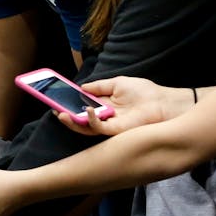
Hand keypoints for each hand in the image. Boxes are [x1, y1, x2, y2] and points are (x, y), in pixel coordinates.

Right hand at [60, 75, 193, 136]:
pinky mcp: (115, 132)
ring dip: (71, 121)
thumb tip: (82, 86)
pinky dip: (90, 120)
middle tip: (53, 107)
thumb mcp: (117, 83)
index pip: (82, 105)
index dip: (69, 102)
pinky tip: (88, 110)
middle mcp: (104, 116)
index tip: (56, 96)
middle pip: (80, 118)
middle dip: (65, 114)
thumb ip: (98, 86)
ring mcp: (109, 125)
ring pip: (85, 128)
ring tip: (60, 113)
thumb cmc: (144, 92)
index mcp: (105, 104)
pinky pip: (98, 129)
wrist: (163, 103)